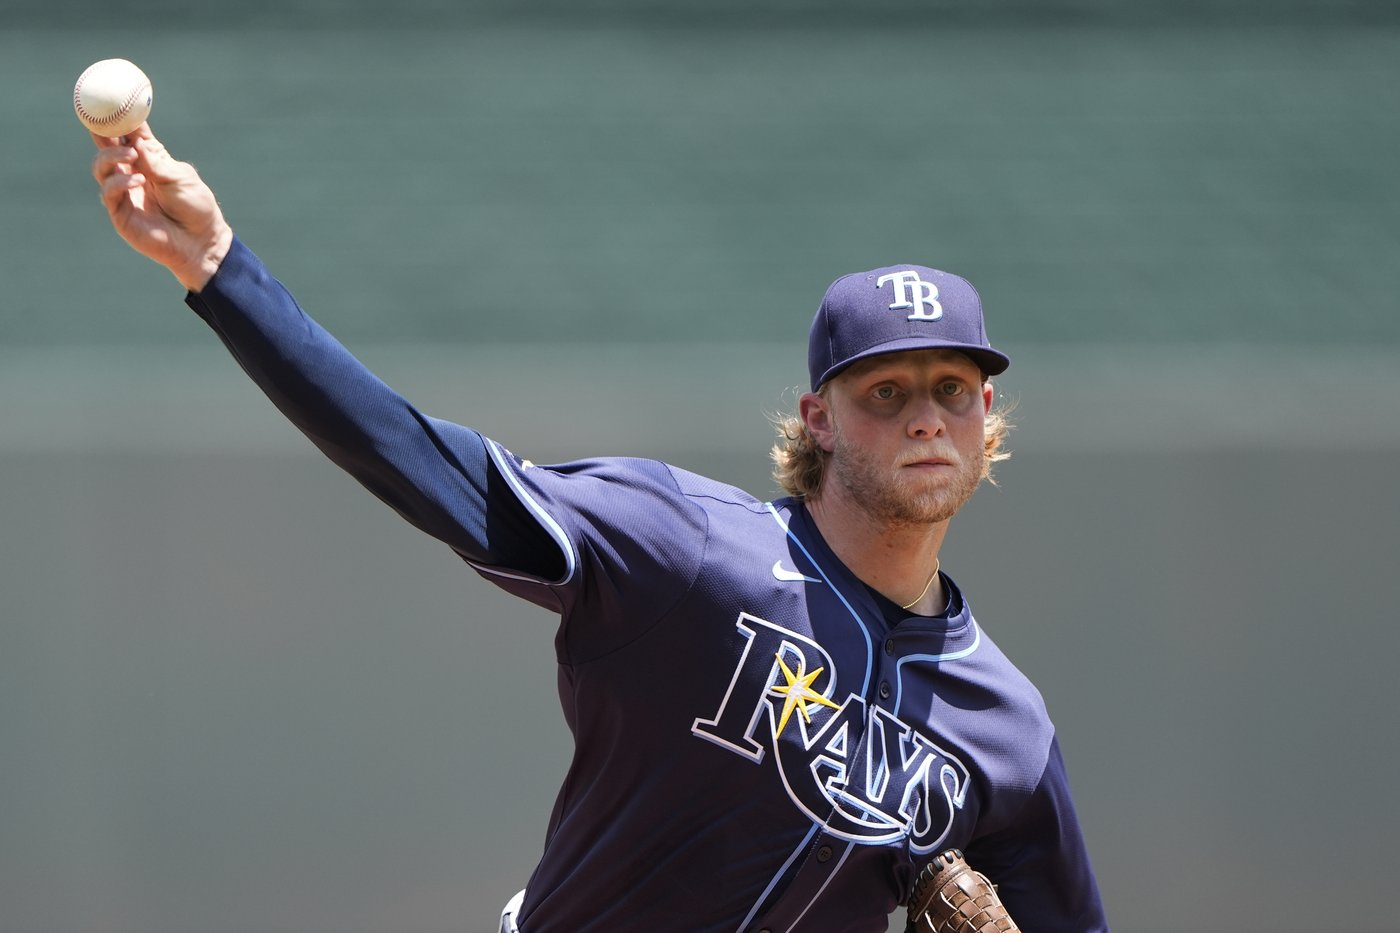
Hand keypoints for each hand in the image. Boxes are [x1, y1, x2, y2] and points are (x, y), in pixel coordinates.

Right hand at [91, 122, 232, 291]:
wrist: (202, 242)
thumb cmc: (196, 209)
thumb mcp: (181, 179)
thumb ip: (158, 162)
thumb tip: (136, 142)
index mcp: (150, 161)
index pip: (129, 134)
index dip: (121, 117)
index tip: (115, 98)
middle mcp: (132, 172)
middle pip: (107, 146)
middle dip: (101, 130)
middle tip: (101, 117)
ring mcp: (124, 193)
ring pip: (101, 166)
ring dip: (112, 155)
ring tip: (132, 155)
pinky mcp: (120, 213)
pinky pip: (109, 192)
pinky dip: (120, 181)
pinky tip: (137, 179)